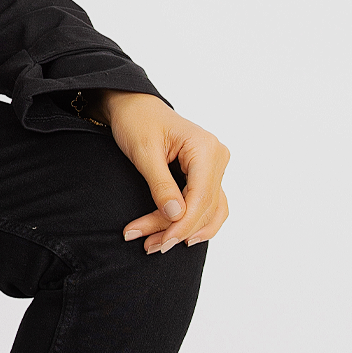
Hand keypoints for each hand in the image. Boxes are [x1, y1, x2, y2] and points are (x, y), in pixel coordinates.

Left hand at [95, 91, 229, 254]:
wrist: (134, 107)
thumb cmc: (137, 121)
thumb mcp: (144, 152)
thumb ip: (160, 184)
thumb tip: (176, 216)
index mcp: (205, 147)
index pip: (201, 197)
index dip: (182, 224)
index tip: (161, 242)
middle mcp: (217, 157)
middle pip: (203, 207)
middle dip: (174, 229)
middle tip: (147, 245)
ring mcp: (215, 167)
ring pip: (208, 210)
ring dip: (183, 230)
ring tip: (154, 245)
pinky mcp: (207, 175)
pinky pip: (208, 205)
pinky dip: (192, 222)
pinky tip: (176, 236)